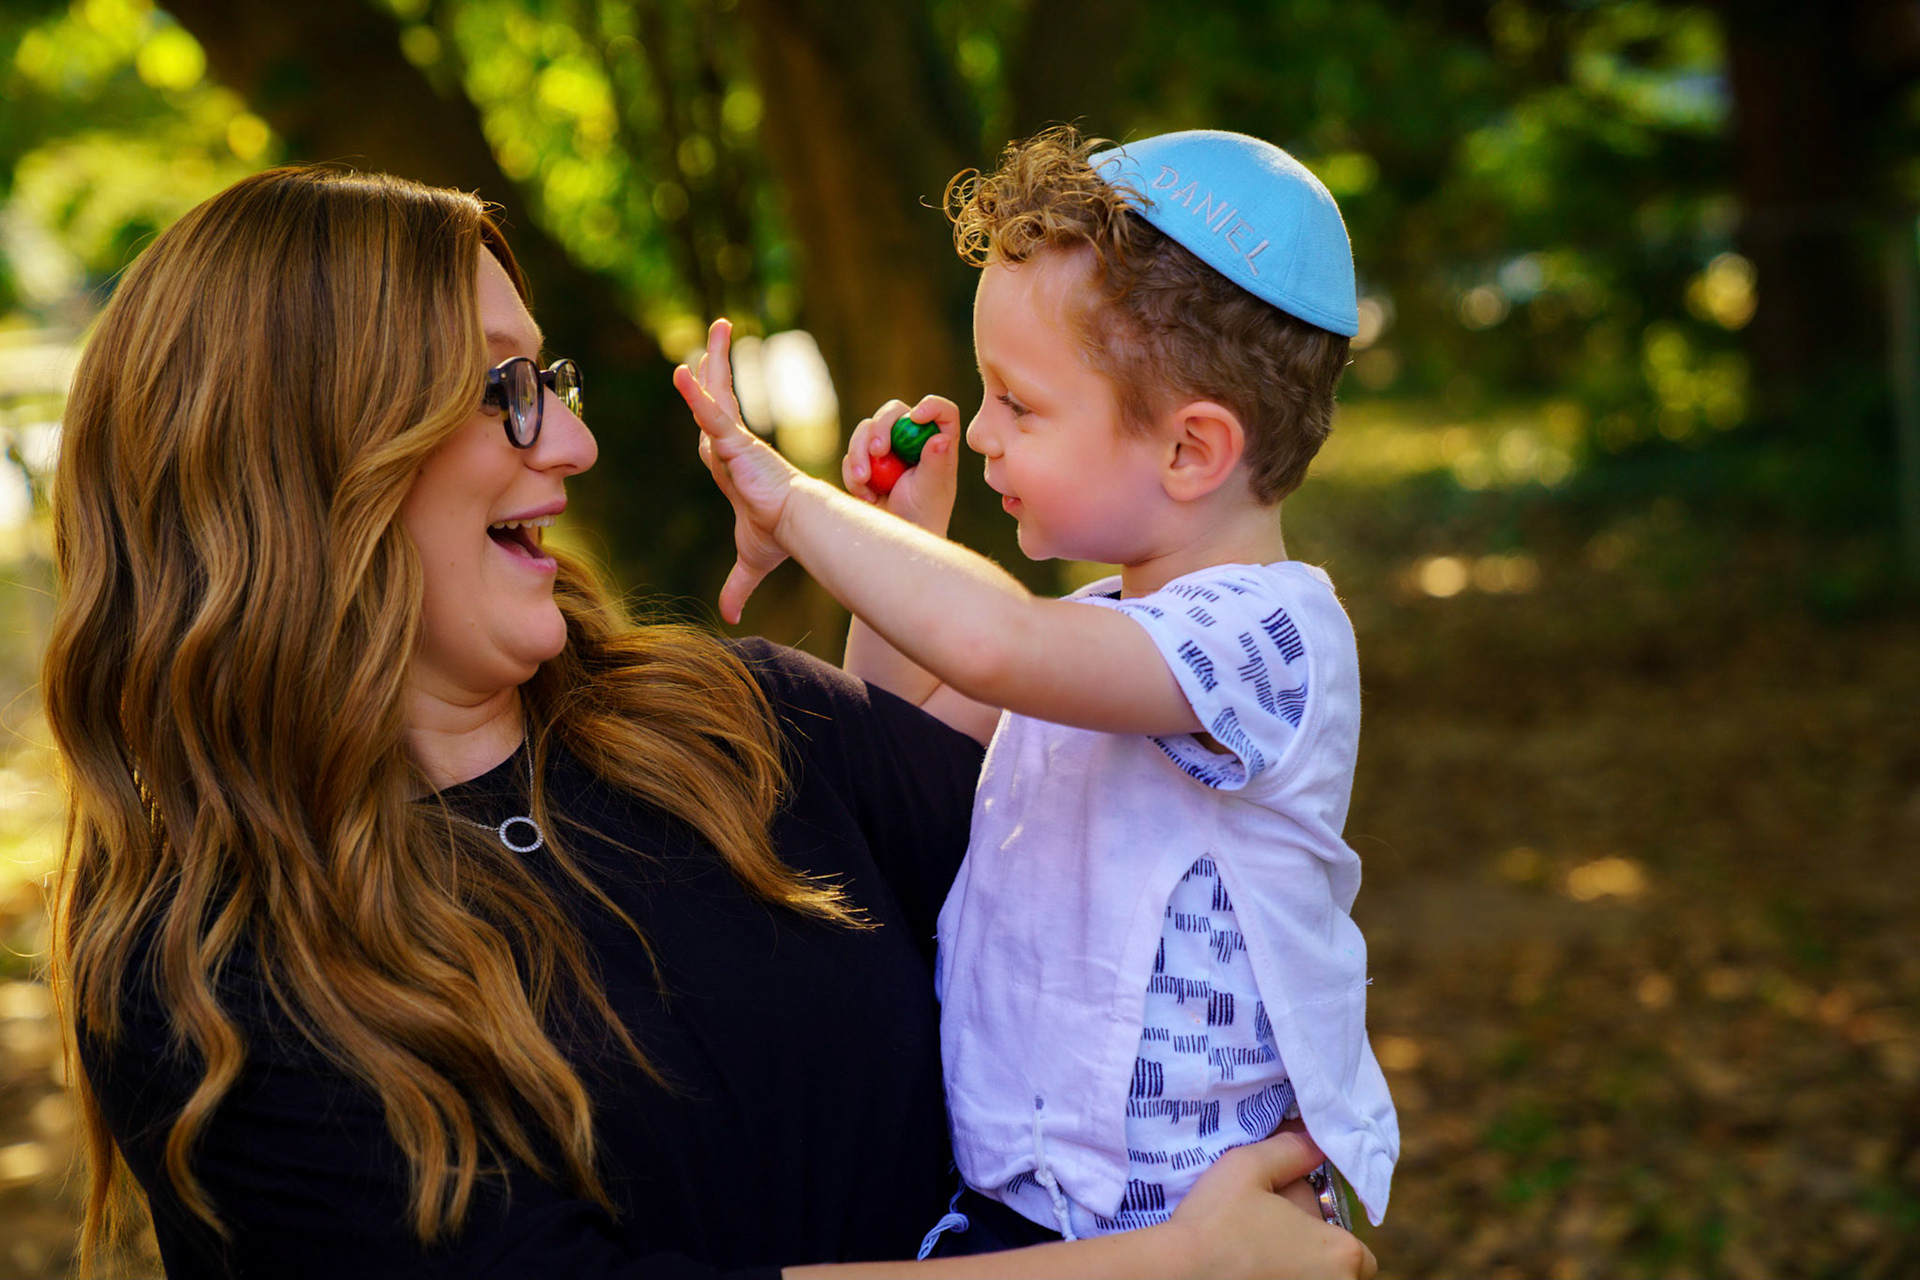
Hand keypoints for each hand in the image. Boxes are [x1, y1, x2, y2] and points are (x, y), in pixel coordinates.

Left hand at [673, 318, 800, 622]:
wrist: (796, 530)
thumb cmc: (780, 534)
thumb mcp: (750, 559)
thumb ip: (737, 585)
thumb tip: (730, 618)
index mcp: (732, 462)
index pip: (715, 423)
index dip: (707, 399)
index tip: (700, 376)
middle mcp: (732, 445)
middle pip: (717, 397)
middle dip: (715, 365)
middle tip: (715, 334)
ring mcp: (733, 441)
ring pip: (715, 394)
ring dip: (713, 360)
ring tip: (716, 326)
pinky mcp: (734, 444)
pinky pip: (711, 414)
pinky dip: (695, 396)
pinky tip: (681, 374)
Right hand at [842, 396, 961, 535]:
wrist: (896, 540)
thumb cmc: (924, 515)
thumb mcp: (931, 490)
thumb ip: (935, 464)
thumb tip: (941, 438)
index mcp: (937, 442)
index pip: (942, 412)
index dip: (931, 405)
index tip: (917, 416)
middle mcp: (912, 439)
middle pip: (894, 412)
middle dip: (880, 427)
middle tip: (877, 451)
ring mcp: (887, 449)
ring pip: (866, 429)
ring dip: (859, 453)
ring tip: (864, 483)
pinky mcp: (866, 461)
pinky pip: (852, 454)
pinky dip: (854, 474)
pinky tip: (867, 497)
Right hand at [1161, 1128, 1375, 1279]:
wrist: (1175, 1274)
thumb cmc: (1216, 1222)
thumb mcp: (1250, 1167)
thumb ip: (1291, 1149)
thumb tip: (1315, 1140)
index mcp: (1342, 1256)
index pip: (1358, 1252)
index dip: (1327, 1233)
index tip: (1294, 1221)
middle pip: (1333, 1269)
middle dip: (1309, 1250)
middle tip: (1269, 1233)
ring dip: (1291, 1266)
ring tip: (1253, 1252)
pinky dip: (1275, 1279)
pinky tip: (1245, 1271)